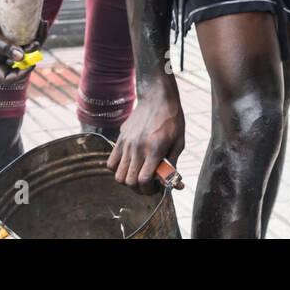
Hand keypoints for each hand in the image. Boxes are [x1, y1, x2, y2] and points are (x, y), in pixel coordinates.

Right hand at [0, 8, 46, 84]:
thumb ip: (2, 46)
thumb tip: (21, 57)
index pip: (7, 78)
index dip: (20, 75)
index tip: (31, 64)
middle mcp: (3, 61)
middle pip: (22, 65)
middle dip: (32, 55)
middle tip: (35, 42)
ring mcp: (12, 53)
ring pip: (31, 54)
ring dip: (39, 42)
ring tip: (41, 26)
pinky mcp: (19, 43)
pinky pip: (32, 43)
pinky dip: (39, 34)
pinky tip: (41, 24)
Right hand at [108, 80, 185, 195]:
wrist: (158, 98)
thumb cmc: (172, 120)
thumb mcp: (179, 142)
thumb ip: (172, 163)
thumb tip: (172, 182)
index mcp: (154, 149)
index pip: (144, 179)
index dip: (149, 190)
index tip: (155, 189)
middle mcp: (138, 148)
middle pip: (129, 181)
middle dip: (139, 189)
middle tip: (147, 185)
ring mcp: (126, 144)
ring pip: (118, 176)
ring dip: (127, 181)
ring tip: (137, 176)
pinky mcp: (119, 140)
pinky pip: (110, 163)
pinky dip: (117, 170)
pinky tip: (128, 165)